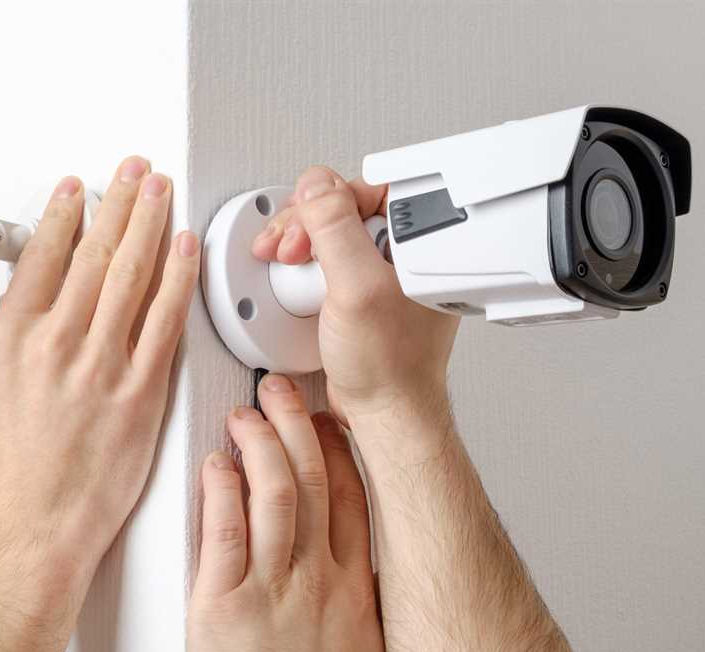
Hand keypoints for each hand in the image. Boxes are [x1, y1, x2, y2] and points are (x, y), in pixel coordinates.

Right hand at [0, 157, 199, 651]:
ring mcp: (100, 366)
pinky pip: (163, 320)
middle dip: (117, 202)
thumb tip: (44, 293)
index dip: (65, 214)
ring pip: (129, 275)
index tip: (80, 188)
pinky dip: (176, 277)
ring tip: (159, 189)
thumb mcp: (2, 385)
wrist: (42, 523)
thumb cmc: (24, 466)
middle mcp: (55, 344)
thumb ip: (25, 333)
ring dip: (148, 223)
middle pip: (91, 254)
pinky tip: (184, 248)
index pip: (42, 256)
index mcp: (14, 338)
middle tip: (134, 170)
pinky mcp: (140, 391)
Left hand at [181, 375, 387, 651]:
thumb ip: (366, 612)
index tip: (328, 423)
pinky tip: (216, 466)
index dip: (340, 451)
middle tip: (285, 394)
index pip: (352, 499)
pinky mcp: (223, 604)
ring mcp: (272, 588)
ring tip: (246, 416)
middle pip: (314, 481)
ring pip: (273, 493)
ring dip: (259, 444)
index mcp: (355, 591)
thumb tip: (368, 586)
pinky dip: (221, 491)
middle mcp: (318, 580)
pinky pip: (223, 531)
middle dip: (299, 425)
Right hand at [252, 167, 457, 429]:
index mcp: (419, 241)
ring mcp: (383, 271)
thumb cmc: (388, 365)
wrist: (382, 411)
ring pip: (332, 233)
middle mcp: (404, 252)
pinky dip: (306, 267)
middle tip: (289, 251)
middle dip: (305, 223)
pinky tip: (298, 282)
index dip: (329, 200)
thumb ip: (335, 229)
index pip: (371, 187)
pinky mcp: (363, 290)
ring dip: (300, 244)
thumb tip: (315, 186)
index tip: (305, 225)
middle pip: (344, 207)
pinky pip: (329, 261)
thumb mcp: (355, 288)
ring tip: (286, 265)